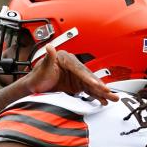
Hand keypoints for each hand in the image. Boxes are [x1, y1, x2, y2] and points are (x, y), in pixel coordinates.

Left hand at [0, 44, 116, 108]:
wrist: (34, 87)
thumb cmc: (36, 76)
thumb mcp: (42, 68)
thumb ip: (48, 58)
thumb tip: (49, 47)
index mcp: (66, 59)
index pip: (79, 69)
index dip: (87, 77)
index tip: (94, 84)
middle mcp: (73, 66)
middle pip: (88, 76)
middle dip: (99, 85)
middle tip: (108, 92)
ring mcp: (76, 76)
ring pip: (91, 84)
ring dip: (102, 91)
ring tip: (112, 97)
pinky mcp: (77, 84)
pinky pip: (89, 90)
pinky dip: (97, 95)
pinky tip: (104, 100)